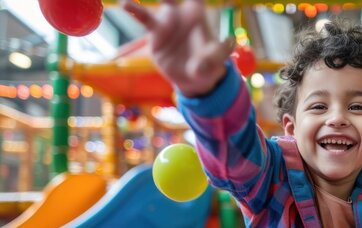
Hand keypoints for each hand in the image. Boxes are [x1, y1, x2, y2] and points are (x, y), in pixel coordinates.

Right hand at [121, 0, 235, 96]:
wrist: (193, 79)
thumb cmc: (209, 65)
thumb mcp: (218, 60)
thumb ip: (221, 51)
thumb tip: (230, 40)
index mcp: (198, 15)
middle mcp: (181, 14)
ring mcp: (166, 22)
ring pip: (160, 3)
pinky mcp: (155, 34)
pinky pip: (144, 19)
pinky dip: (135, 10)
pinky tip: (126, 4)